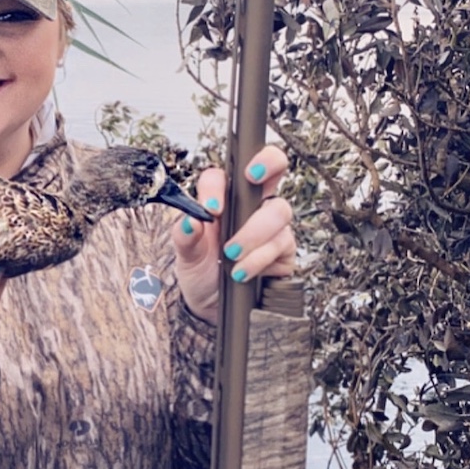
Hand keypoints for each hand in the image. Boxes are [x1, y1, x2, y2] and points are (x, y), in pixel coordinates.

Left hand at [172, 145, 294, 323]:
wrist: (214, 306)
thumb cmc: (201, 271)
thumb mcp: (186, 255)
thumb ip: (184, 236)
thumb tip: (190, 220)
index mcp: (223, 199)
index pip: (223, 175)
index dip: (218, 185)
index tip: (211, 208)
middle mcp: (251, 205)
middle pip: (273, 164)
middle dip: (268, 162)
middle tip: (252, 178)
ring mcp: (272, 224)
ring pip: (278, 210)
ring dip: (254, 233)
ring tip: (231, 256)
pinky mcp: (285, 248)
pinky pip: (281, 243)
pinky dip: (260, 258)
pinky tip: (243, 272)